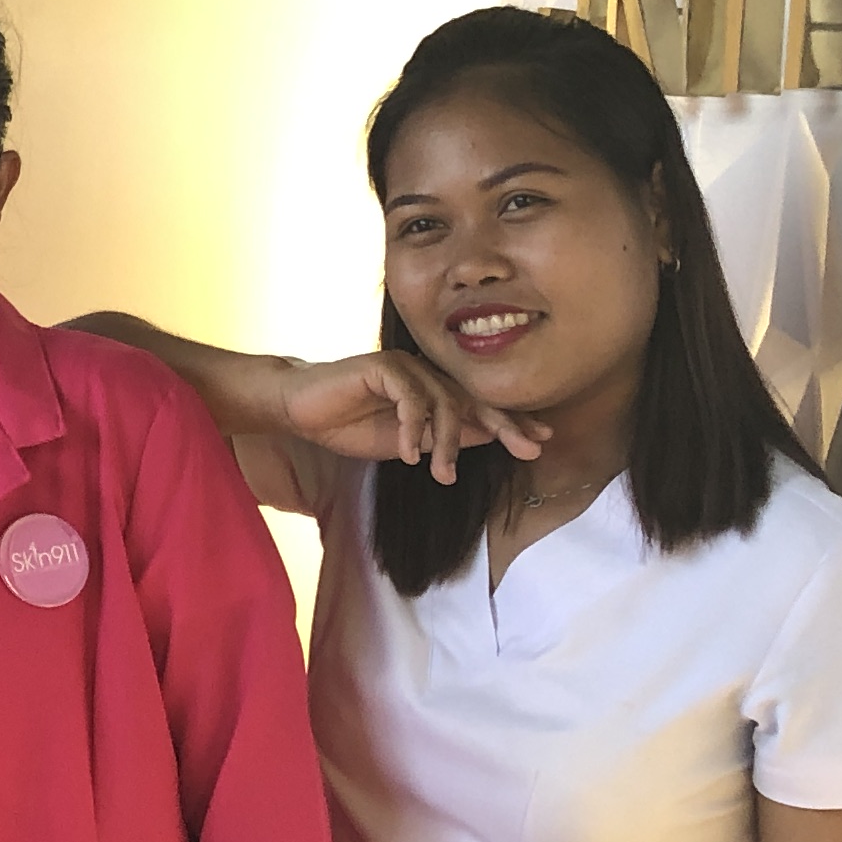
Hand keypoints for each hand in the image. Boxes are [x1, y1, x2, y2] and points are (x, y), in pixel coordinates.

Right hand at [275, 349, 542, 481]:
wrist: (300, 409)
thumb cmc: (348, 424)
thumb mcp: (405, 443)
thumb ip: (443, 438)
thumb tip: (488, 438)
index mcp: (432, 391)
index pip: (478, 407)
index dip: (511, 422)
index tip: (541, 440)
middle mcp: (425, 374)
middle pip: (472, 400)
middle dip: (504, 425)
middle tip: (529, 447)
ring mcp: (405, 367)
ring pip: (443, 403)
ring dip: (446, 443)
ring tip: (442, 475)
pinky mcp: (382, 366)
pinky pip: (410, 397)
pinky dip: (412, 427)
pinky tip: (409, 453)